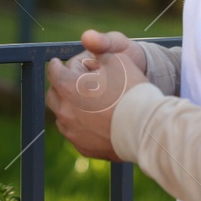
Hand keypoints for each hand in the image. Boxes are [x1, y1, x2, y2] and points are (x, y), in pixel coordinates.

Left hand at [45, 29, 148, 160]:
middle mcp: (65, 112)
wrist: (146, 127)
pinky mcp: (83, 148)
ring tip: (83, 103)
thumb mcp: (115, 58)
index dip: (58, 65)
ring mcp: (73, 133)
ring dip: (68, 107)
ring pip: (62, 117)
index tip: (58, 63)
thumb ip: (96, 53)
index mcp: (68, 87)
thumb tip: (87, 53)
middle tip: (72, 82)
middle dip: (60, 86)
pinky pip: (75, 134)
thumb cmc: (131, 90)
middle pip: (54, 95)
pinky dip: (80, 126)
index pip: (54, 71)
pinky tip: (92, 121)